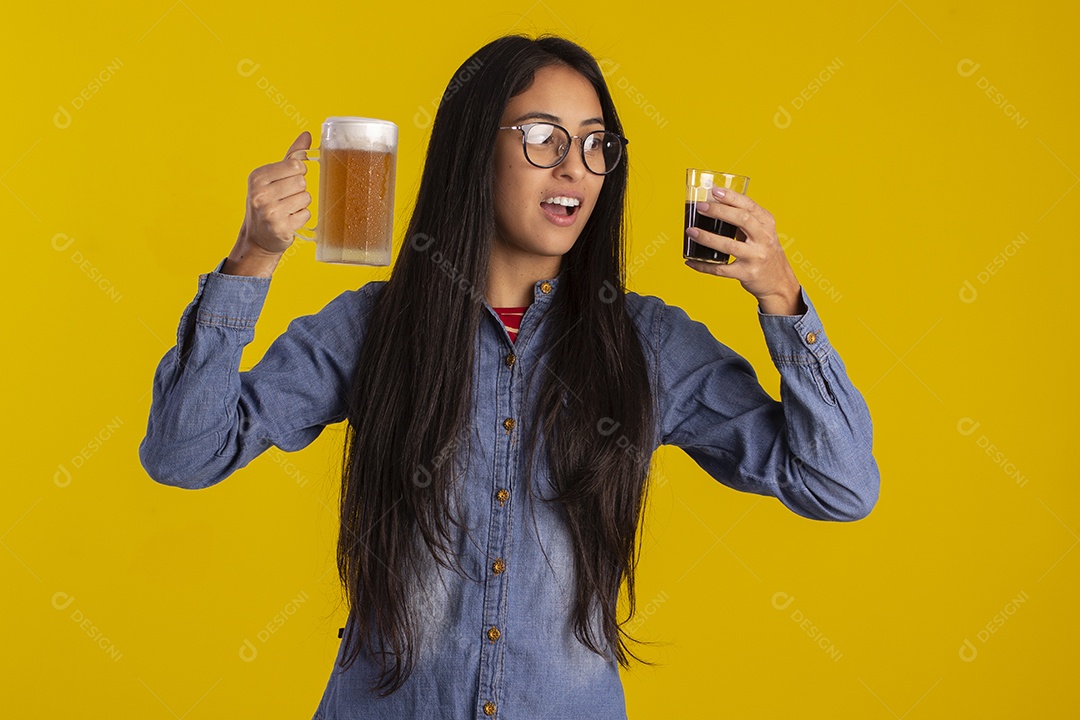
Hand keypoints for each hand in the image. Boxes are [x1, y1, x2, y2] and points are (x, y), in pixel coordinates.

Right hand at [224, 132, 312, 276]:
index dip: (297, 174)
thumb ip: (291, 156)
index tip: (286, 182)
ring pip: (306, 198)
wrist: (258, 238)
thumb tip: (307, 134)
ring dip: (301, 205)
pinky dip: (301, 218)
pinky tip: (288, 221)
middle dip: (299, 190)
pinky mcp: (281, 227)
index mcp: (257, 176)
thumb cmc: (268, 202)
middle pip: (302, 182)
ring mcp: (270, 211)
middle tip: (286, 199)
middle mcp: (260, 193)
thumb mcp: (273, 177)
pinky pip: (306, 215)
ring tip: (287, 210)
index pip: (296, 165)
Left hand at [684, 186, 805, 315]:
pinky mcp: (747, 273)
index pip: (749, 206)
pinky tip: (691, 261)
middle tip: (700, 207)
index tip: (715, 190)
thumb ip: (746, 220)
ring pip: (729, 245)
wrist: (779, 281)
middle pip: (742, 220)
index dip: (732, 197)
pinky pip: (721, 269)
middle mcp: (764, 239)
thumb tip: (715, 205)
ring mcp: (755, 257)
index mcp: (767, 224)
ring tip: (691, 231)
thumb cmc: (766, 252)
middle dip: (719, 211)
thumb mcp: (762, 232)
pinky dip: (704, 265)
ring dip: (707, 237)